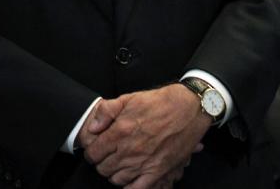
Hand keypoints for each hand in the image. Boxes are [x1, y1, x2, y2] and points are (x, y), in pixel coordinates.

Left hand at [82, 84, 208, 187]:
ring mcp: (144, 162)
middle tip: (106, 157)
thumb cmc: (159, 102)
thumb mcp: (128, 99)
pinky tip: (129, 179)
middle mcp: (129, 150)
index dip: (91, 152)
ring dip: (114, 174)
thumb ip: (106, 112)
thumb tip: (92, 128)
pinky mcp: (158, 171)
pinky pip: (138, 188)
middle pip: (104, 168)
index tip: (95, 150)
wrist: (187, 109)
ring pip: (117, 179)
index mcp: (120, 132)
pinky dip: (130, 187)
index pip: (94, 153)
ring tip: (117, 166)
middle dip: (101, 163)